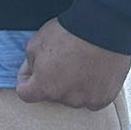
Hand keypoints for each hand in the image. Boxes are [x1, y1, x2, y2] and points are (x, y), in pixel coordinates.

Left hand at [15, 19, 130, 109]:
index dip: (26, 79)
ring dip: (73, 86)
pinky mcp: (104, 98)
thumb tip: (32, 73)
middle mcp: (65, 98)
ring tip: (81, 64)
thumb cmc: (69, 33)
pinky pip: (92, 98)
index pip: (25, 93)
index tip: (33, 70)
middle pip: (51, 94)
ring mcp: (86, 100)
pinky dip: (91, 88)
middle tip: (62, 61)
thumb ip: (30, 63)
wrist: (104, 29)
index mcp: (44, 87)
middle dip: (51, 81)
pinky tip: (94, 72)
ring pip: (72, 97)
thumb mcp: (36, 43)